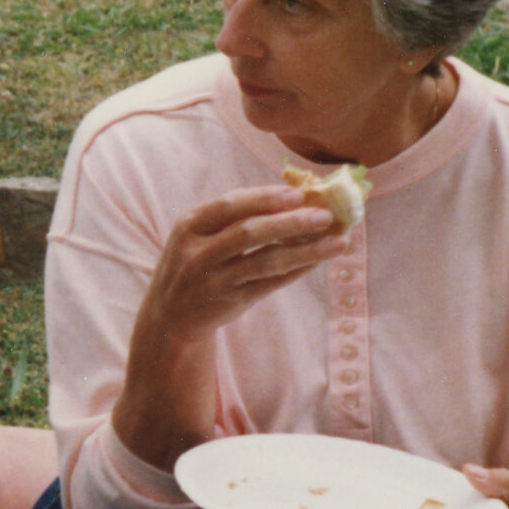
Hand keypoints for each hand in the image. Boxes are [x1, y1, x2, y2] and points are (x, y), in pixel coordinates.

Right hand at [112, 186, 348, 471]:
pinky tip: (319, 260)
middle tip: (325, 216)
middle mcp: (197, 253)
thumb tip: (294, 195)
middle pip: (248, 233)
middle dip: (290, 222)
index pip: (229, 206)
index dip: (265, 198)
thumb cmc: (194, 264)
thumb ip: (233, 218)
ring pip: (264, 262)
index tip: (299, 193)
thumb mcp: (197, 236)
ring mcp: (213, 280)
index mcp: (188, 226)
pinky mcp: (230, 302)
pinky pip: (270, 284)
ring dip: (304, 250)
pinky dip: (297, 270)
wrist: (169, 315)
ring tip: (338, 241)